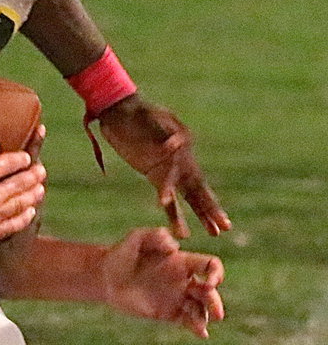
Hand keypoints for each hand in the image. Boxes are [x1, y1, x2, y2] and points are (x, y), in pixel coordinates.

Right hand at [0, 141, 46, 251]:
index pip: (13, 161)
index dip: (23, 158)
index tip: (26, 158)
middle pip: (23, 182)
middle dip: (35, 175)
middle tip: (41, 172)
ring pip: (23, 203)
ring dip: (34, 195)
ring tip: (40, 190)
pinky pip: (13, 224)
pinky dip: (24, 217)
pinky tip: (29, 212)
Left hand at [96, 94, 230, 237]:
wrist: (119, 111)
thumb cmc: (136, 112)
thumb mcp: (150, 117)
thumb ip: (164, 130)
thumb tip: (177, 145)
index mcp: (184, 147)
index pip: (193, 174)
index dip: (196, 190)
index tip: (187, 204)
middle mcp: (181, 160)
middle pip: (199, 189)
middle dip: (212, 209)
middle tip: (226, 227)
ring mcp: (169, 170)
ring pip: (189, 197)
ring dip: (201, 215)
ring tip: (214, 234)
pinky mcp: (155, 175)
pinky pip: (168, 198)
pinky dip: (174, 214)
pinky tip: (182, 232)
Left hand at [100, 227, 224, 337]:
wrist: (105, 276)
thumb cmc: (121, 253)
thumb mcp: (136, 238)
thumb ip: (155, 235)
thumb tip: (174, 247)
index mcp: (182, 262)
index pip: (210, 265)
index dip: (216, 273)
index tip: (209, 283)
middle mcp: (184, 280)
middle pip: (210, 291)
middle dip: (215, 302)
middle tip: (216, 313)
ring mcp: (177, 297)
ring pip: (201, 308)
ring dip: (206, 316)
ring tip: (201, 325)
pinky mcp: (168, 312)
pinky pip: (187, 320)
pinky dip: (197, 327)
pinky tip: (201, 334)